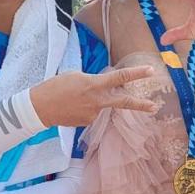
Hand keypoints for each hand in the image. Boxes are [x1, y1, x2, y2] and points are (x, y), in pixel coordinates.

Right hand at [30, 66, 157, 128]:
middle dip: (140, 105)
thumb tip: (103, 88)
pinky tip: (72, 106)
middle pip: (124, 102)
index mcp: (94, 84)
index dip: (137, 73)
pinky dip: (85, 108)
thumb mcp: (75, 75)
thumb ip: (93, 80)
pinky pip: (92, 113)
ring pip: (101, 105)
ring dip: (94, 101)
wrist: (40, 107)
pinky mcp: (88, 123)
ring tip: (74, 98)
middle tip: (154, 106)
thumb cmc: (55, 86)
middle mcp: (97, 100)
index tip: (151, 71)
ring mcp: (93, 114)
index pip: (120, 77)